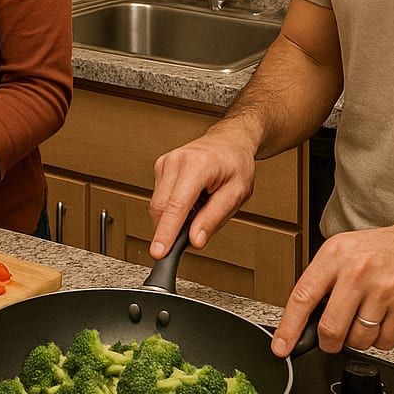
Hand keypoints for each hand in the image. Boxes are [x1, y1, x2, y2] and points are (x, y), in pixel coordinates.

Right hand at [147, 119, 258, 258]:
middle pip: (161, 208)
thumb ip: (213, 219)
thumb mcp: (236, 194)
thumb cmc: (235, 164)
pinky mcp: (160, 167)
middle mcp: (176, 161)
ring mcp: (165, 163)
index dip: (166, 233)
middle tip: (195, 233)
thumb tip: (195, 240)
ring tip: (200, 205)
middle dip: (171, 229)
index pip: (176, 206)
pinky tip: (191, 199)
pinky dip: (173, 207)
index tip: (158, 252)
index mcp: (197, 166)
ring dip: (175, 217)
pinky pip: (160, 198)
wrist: (229, 142)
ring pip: (158, 205)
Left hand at [269, 220, 393, 358]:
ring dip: (358, 339)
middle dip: (329, 342)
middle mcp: (358, 271)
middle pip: (331, 328)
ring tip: (366, 317)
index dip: (290, 327)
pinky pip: (385, 342)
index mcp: (335, 255)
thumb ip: (323, 280)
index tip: (281, 347)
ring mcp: (384, 289)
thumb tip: (301, 319)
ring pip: (358, 339)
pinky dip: (381, 339)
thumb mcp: (344, 250)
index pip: (303, 297)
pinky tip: (384, 319)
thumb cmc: (381, 251)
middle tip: (333, 338)